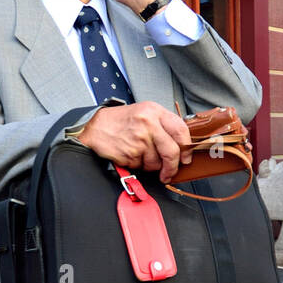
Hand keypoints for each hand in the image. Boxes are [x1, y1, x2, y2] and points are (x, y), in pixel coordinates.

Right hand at [74, 101, 191, 181]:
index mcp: (154, 111)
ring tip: (140, 154)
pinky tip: (131, 155)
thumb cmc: (119, 121)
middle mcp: (148, 124)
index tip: (186, 157)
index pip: (180, 130)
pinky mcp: (130, 153)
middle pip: (171, 151)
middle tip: (170, 171)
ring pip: (156, 163)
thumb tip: (180, 145)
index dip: (186, 148)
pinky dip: (138, 165)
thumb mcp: (144, 113)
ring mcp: (139, 140)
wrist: (95, 127)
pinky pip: (142, 166)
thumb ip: (163, 125)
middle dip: (173, 166)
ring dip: (151, 165)